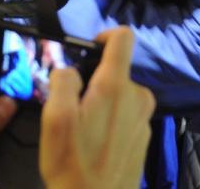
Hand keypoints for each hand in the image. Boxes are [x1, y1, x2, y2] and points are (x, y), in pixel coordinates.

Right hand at [40, 27, 155, 188]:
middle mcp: (138, 97)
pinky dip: (111, 121)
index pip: (123, 37)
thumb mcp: (55, 118)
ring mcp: (144, 119)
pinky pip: (126, 116)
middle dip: (95, 82)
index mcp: (116, 86)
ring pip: (120, 95)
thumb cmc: (72, 163)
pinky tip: (95, 144)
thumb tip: (71, 70)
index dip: (105, 35)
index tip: (89, 48)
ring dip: (102, 104)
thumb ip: (63, 81)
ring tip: (82, 131)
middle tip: (73, 108)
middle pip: (117, 72)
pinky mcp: (144, 137)